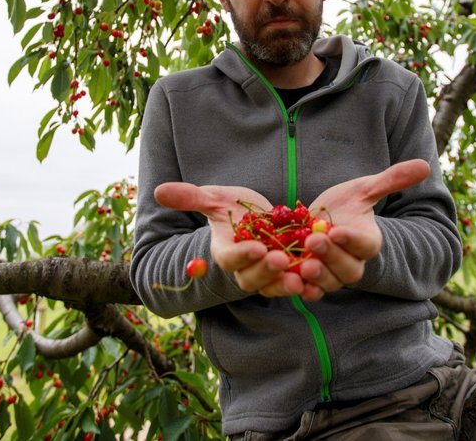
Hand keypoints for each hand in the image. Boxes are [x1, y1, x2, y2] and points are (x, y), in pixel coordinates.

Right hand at [153, 183, 306, 296]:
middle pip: (251, 278)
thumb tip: (158, 191)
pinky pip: (295, 285)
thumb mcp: (215, 198)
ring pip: (273, 286)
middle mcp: (245, 268)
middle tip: (280, 260)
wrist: (258, 218)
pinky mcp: (288, 275)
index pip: (230, 258)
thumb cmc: (234, 208)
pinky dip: (306, 286)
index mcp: (225, 252)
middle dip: (266, 271)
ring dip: (286, 284)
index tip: (256, 247)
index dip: (242, 255)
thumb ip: (190, 197)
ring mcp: (267, 274)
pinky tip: (317, 282)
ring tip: (301, 278)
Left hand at [296, 159, 430, 299]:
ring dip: (317, 276)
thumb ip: (391, 180)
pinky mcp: (312, 281)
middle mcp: (353, 262)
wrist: (321, 222)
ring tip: (303, 266)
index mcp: (368, 241)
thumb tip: (426, 166)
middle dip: (331, 256)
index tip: (336, 230)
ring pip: (330, 282)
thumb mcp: (364, 190)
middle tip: (313, 241)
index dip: (351, 240)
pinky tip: (291, 282)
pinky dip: (301, 289)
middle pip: (348, 268)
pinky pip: (310, 291)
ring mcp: (332, 274)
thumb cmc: (345, 205)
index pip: (365, 245)